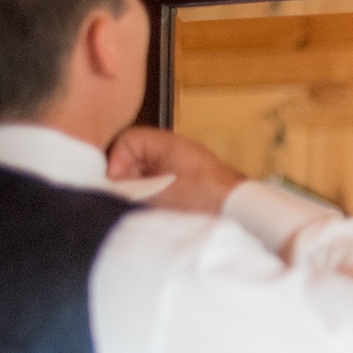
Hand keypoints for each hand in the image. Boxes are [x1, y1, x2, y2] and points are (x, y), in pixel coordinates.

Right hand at [108, 127, 242, 212]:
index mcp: (166, 143)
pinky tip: (155, 209)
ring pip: (143, 173)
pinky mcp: (183, 183)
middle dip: (126, 178)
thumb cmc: (208, 196)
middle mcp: (171, 151)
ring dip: (138, 189)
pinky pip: (157, 185)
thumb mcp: (163, 192)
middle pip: (133, 157)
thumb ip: (133, 188)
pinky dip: (151, 196)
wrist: (242, 210)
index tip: (116, 184)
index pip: (127, 141)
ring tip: (143, 205)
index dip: (116, 162)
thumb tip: (110, 189)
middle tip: (127, 198)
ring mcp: (177, 166)